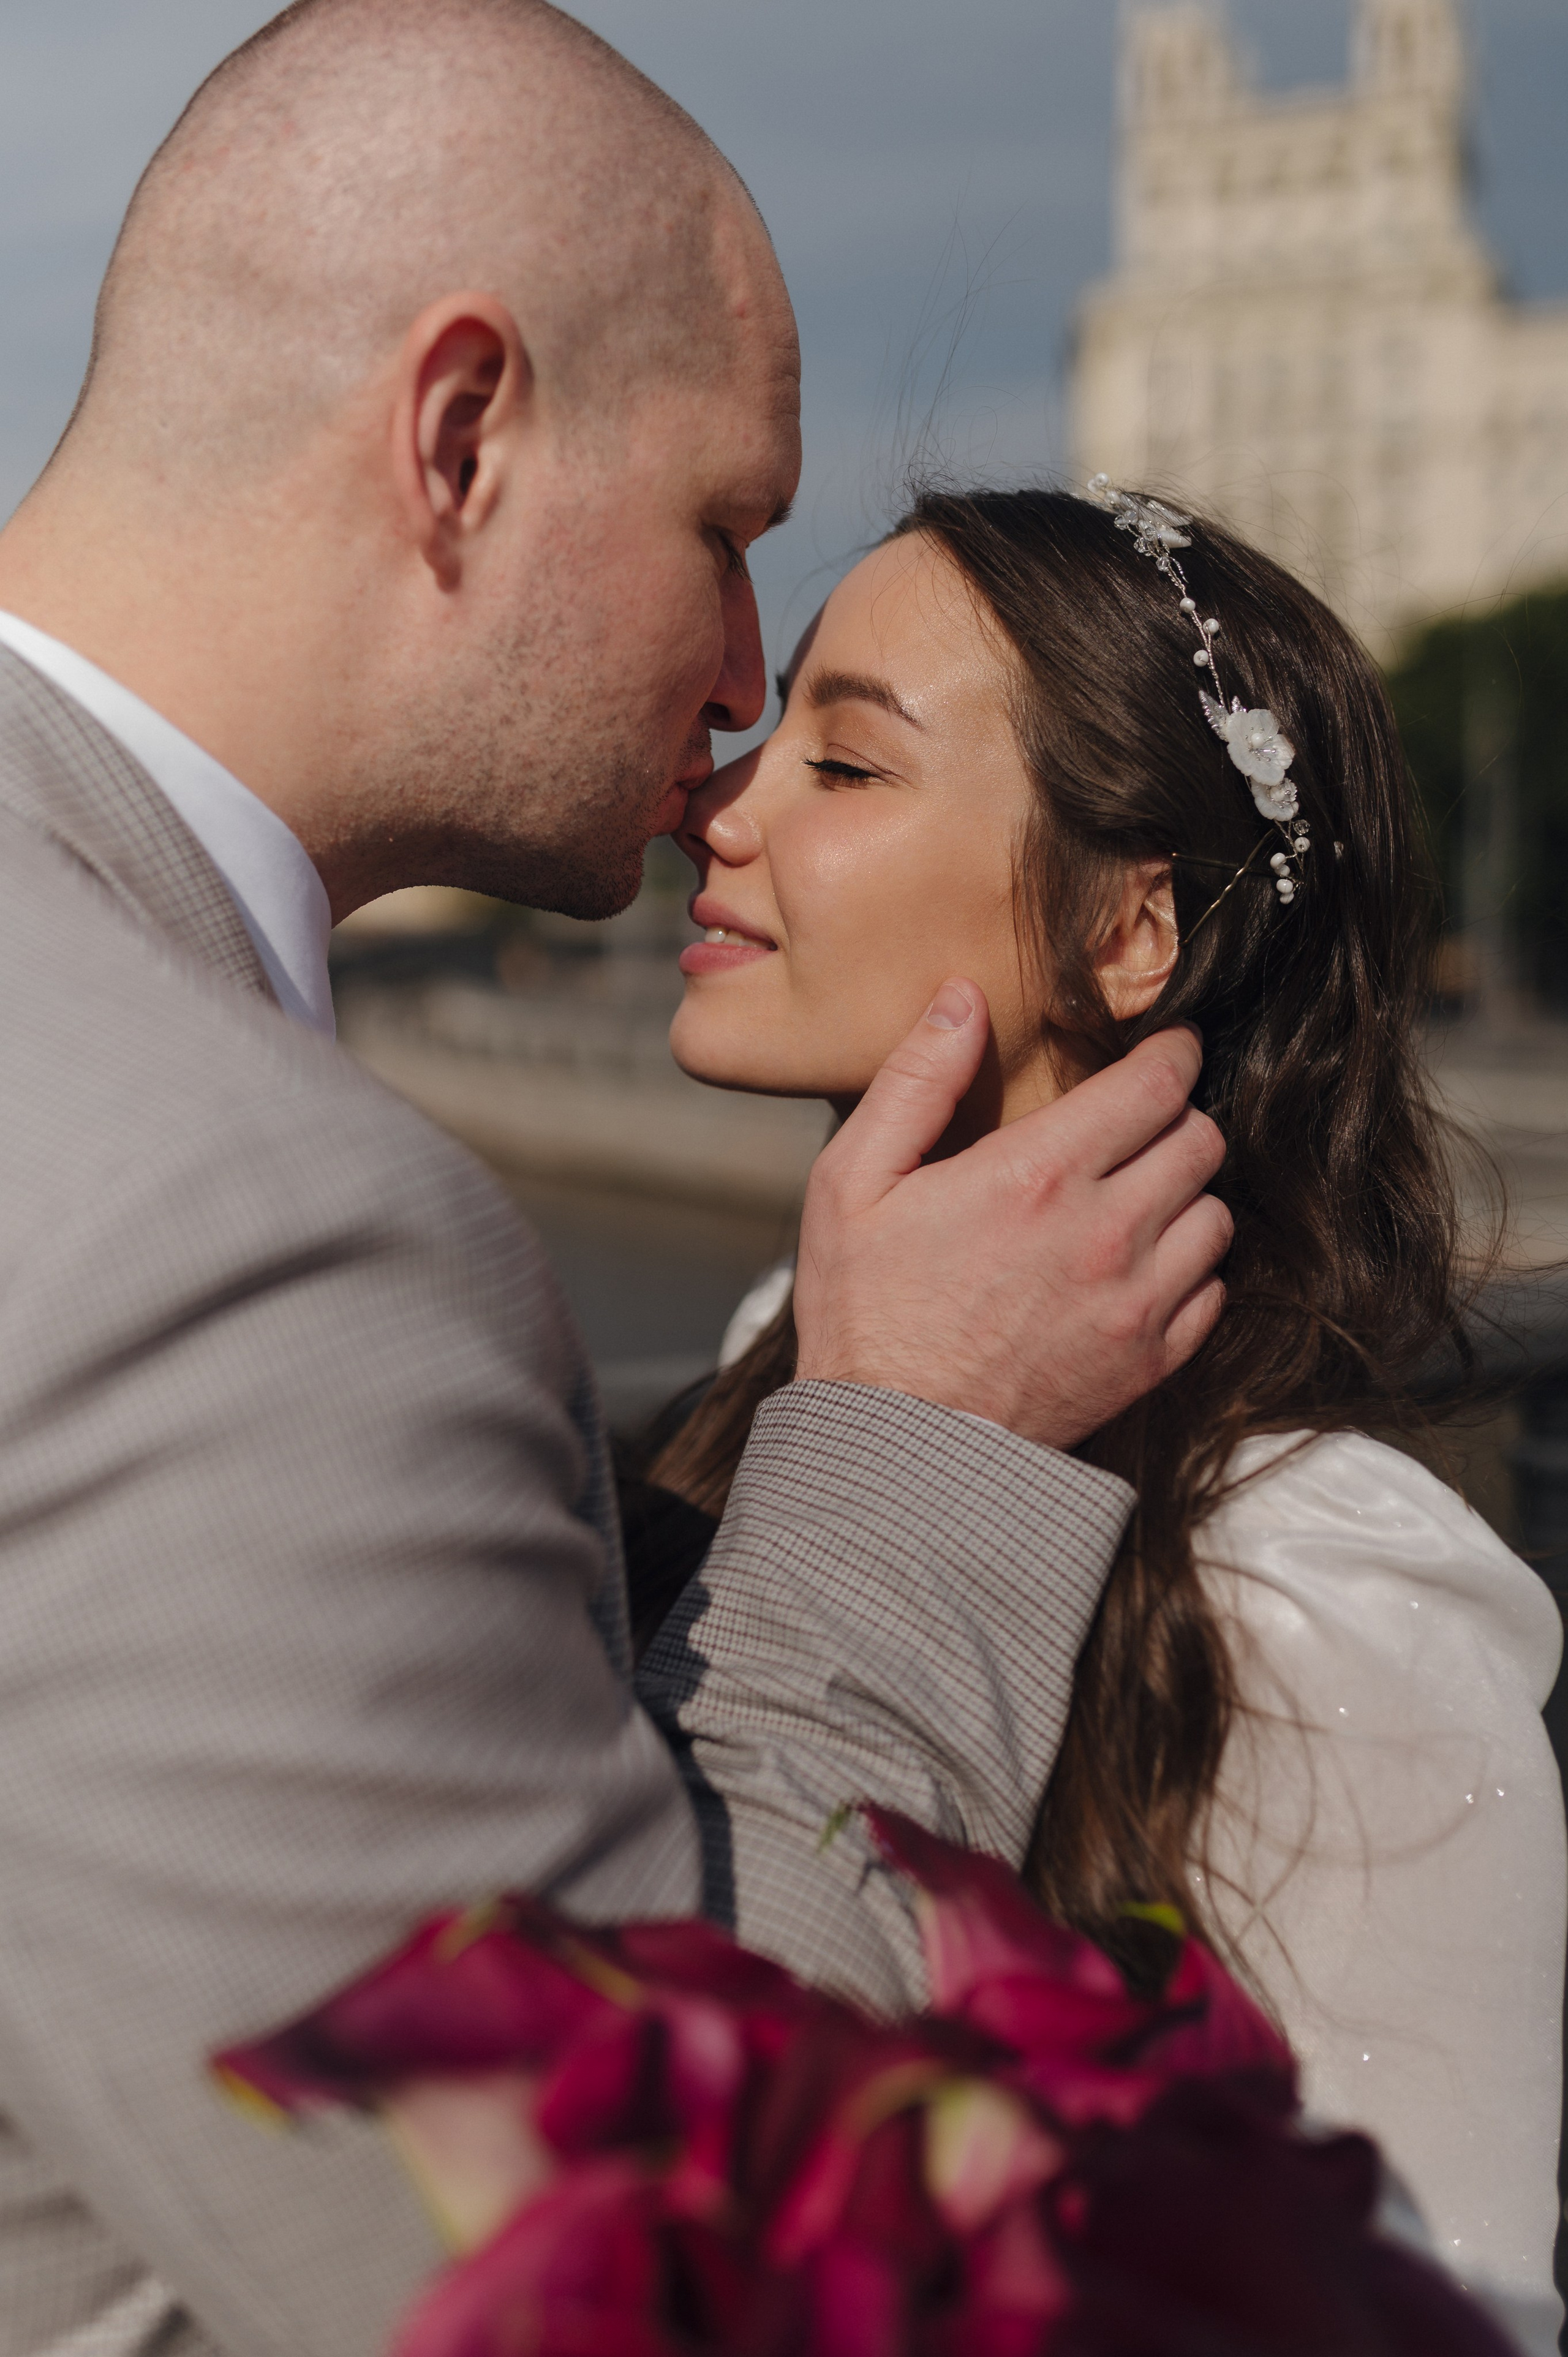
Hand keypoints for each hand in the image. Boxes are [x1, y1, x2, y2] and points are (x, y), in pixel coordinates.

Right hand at [792, 980, 1229, 1451]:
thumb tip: (962, 998)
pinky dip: (1189, 1272)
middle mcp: (1106, 1232)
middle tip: (1140, 1125)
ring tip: (1135, 1200)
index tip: (1166, 1051)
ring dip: (1185, 1197)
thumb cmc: (865, 1313)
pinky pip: (1212, 1291)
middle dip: (1177, 1120)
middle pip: (1201, 1141)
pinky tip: (1137, 1269)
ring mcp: (1137, 1302)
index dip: (1170, 1055)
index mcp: (1039, 1174)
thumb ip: (916, 1079)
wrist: (894, 1446)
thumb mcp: (853, 1180)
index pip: (1156, 1084)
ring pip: (1216, 1215)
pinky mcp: (1149, 1360)